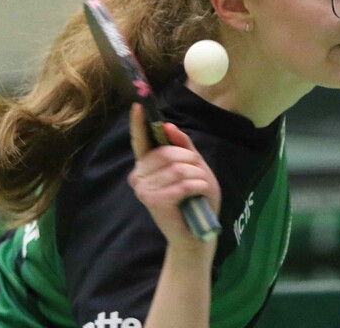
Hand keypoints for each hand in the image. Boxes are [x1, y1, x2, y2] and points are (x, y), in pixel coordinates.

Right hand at [127, 104, 220, 248]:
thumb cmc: (194, 199)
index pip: (140, 141)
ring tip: (201, 187)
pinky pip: (183, 183)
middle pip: (168, 153)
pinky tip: (201, 192)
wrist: (194, 234)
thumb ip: (182, 146)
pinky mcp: (154, 201)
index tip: (138, 105)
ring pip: (178, 168)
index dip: (139, 123)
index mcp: (146, 165)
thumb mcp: (194, 167)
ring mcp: (144, 189)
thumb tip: (167, 126)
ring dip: (198, 176)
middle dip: (191, 160)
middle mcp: (139, 176)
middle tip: (199, 175)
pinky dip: (198, 186)